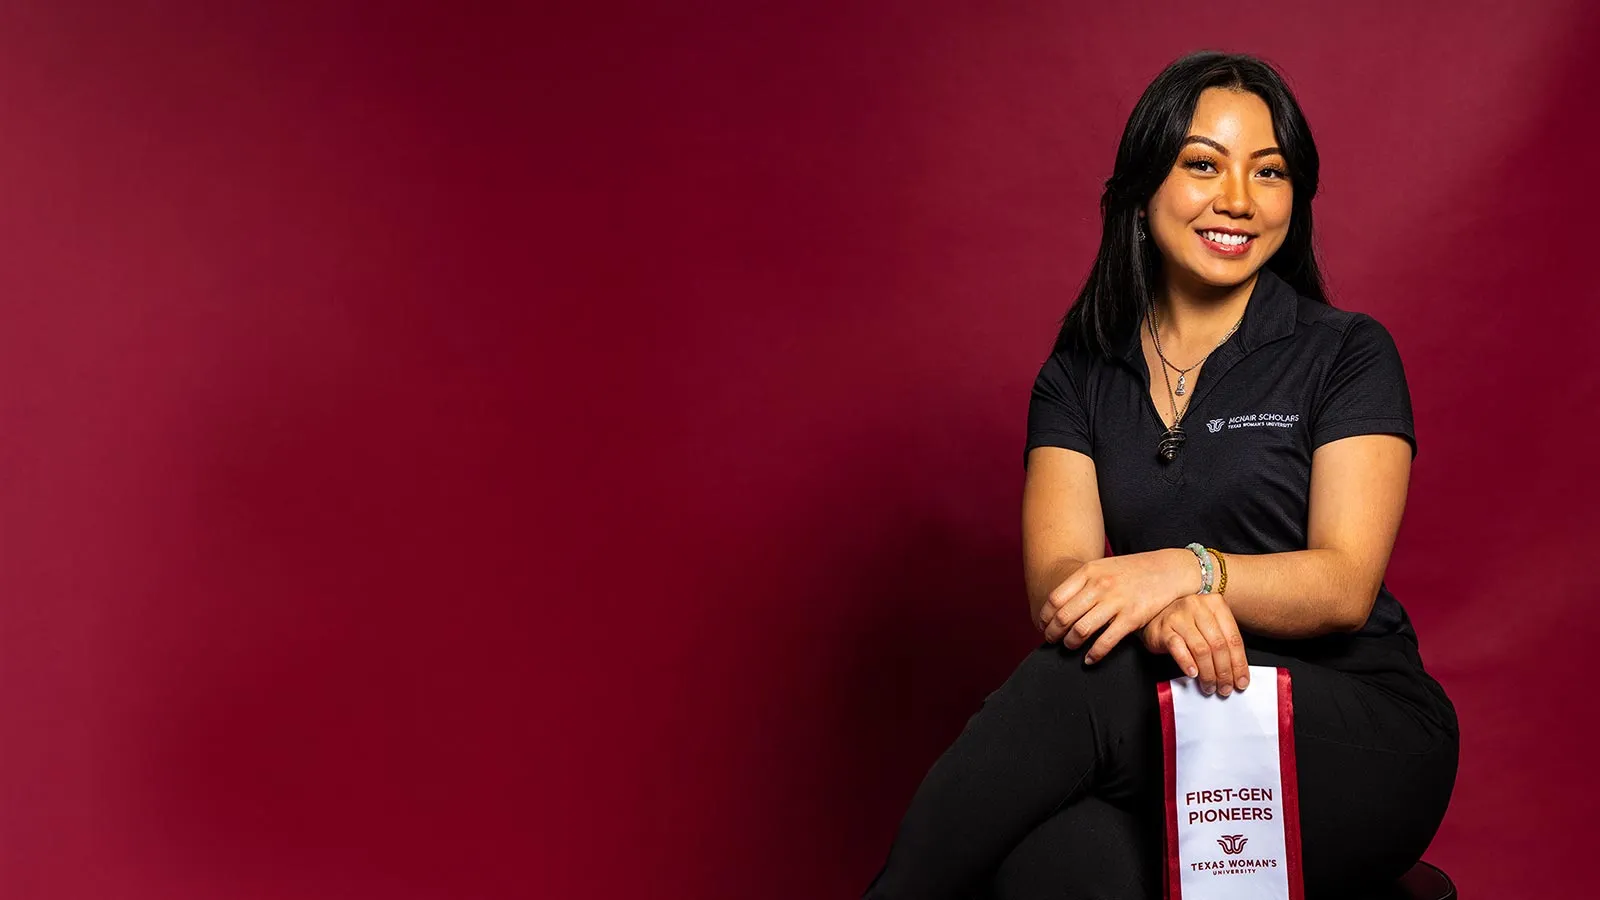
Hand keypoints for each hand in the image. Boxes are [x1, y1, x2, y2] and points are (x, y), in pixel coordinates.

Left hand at [1038, 550, 1197, 662]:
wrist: (1167, 570)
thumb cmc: (1131, 571)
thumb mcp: (1103, 567)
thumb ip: (1082, 582)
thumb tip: (1058, 604)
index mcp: (1089, 572)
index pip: (1055, 599)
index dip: (1045, 617)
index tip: (1043, 626)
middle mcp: (1100, 586)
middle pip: (1064, 616)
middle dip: (1053, 633)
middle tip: (1051, 640)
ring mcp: (1116, 602)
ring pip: (1081, 630)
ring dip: (1070, 643)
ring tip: (1069, 647)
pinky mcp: (1132, 618)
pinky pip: (1106, 641)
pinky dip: (1094, 654)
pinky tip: (1089, 659)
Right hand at [1140, 593, 1248, 695]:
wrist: (1155, 614)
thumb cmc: (1186, 622)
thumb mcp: (1209, 624)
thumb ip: (1223, 642)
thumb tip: (1238, 672)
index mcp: (1215, 604)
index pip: (1233, 638)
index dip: (1239, 663)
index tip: (1241, 681)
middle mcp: (1198, 606)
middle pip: (1218, 645)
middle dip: (1224, 672)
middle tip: (1225, 687)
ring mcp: (1179, 616)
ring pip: (1200, 649)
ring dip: (1208, 673)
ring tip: (1209, 686)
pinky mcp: (1163, 628)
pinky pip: (1178, 649)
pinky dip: (1187, 663)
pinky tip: (1193, 674)